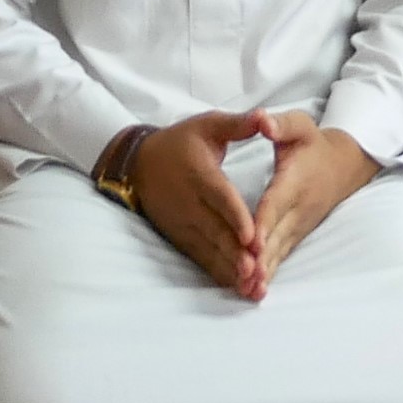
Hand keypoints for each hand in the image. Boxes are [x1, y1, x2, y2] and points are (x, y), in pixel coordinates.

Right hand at [118, 108, 268, 294]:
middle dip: (235, 252)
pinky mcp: (179, 236)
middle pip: (215, 230)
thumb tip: (264, 116)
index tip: (251, 235)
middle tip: (255, 269)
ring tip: (248, 283)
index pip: (219, 198)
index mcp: (199, 174)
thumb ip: (238, 124)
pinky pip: (200, 257)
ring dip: (228, 267)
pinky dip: (217, 272)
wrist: (137, 163)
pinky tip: (235, 286)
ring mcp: (182, 223)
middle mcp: (189, 203)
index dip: (235, 217)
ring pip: (208, 248)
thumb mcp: (208, 125)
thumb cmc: (179, 142)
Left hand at [246, 109, 378, 289]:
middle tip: (246, 277)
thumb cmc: (313, 142)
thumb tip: (263, 121)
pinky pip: (283, 255)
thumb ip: (280, 124)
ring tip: (249, 291)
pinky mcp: (298, 234)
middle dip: (262, 257)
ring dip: (266, 271)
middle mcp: (299, 207)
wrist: (344, 164)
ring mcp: (300, 224)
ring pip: (281, 251)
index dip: (265, 222)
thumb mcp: (300, 124)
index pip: (277, 203)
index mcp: (295, 180)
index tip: (252, 241)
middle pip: (278, 235)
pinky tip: (255, 290)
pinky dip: (271, 272)